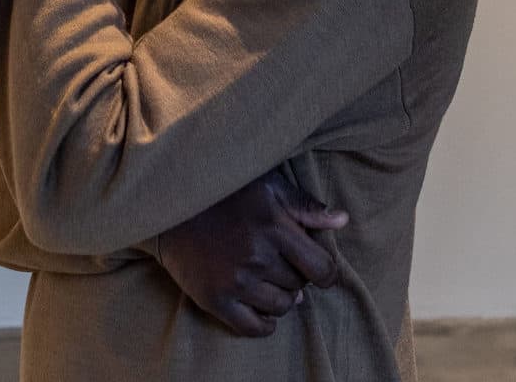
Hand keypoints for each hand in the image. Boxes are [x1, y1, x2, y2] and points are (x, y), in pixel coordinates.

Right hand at [158, 168, 349, 337]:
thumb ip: (306, 206)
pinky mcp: (216, 300)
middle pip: (299, 286)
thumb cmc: (228, 194)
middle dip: (297, 277)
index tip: (321, 271)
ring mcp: (236, 281)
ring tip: (269, 280)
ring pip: (281, 307)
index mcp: (275, 228)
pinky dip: (264, 323)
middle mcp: (258, 257)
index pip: (321, 268)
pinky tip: (262, 308)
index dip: (327, 273)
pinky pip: (252, 328)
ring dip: (282, 298)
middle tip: (282, 263)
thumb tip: (342, 220)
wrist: (173, 209)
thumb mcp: (270, 187)